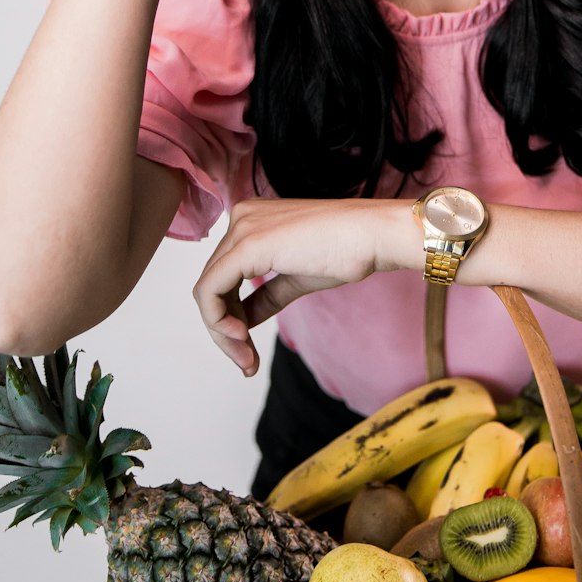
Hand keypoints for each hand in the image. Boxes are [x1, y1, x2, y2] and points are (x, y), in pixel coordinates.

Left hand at [192, 198, 389, 375]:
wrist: (374, 236)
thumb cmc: (348, 250)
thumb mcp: (296, 278)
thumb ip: (265, 296)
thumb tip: (242, 321)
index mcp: (252, 220)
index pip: (223, 276)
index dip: (229, 319)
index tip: (248, 351)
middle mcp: (240, 217)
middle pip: (212, 285)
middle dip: (225, 332)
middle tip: (247, 364)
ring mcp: (241, 229)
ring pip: (207, 291)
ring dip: (222, 334)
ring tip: (247, 360)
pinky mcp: (246, 245)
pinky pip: (210, 291)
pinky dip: (218, 322)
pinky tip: (241, 339)